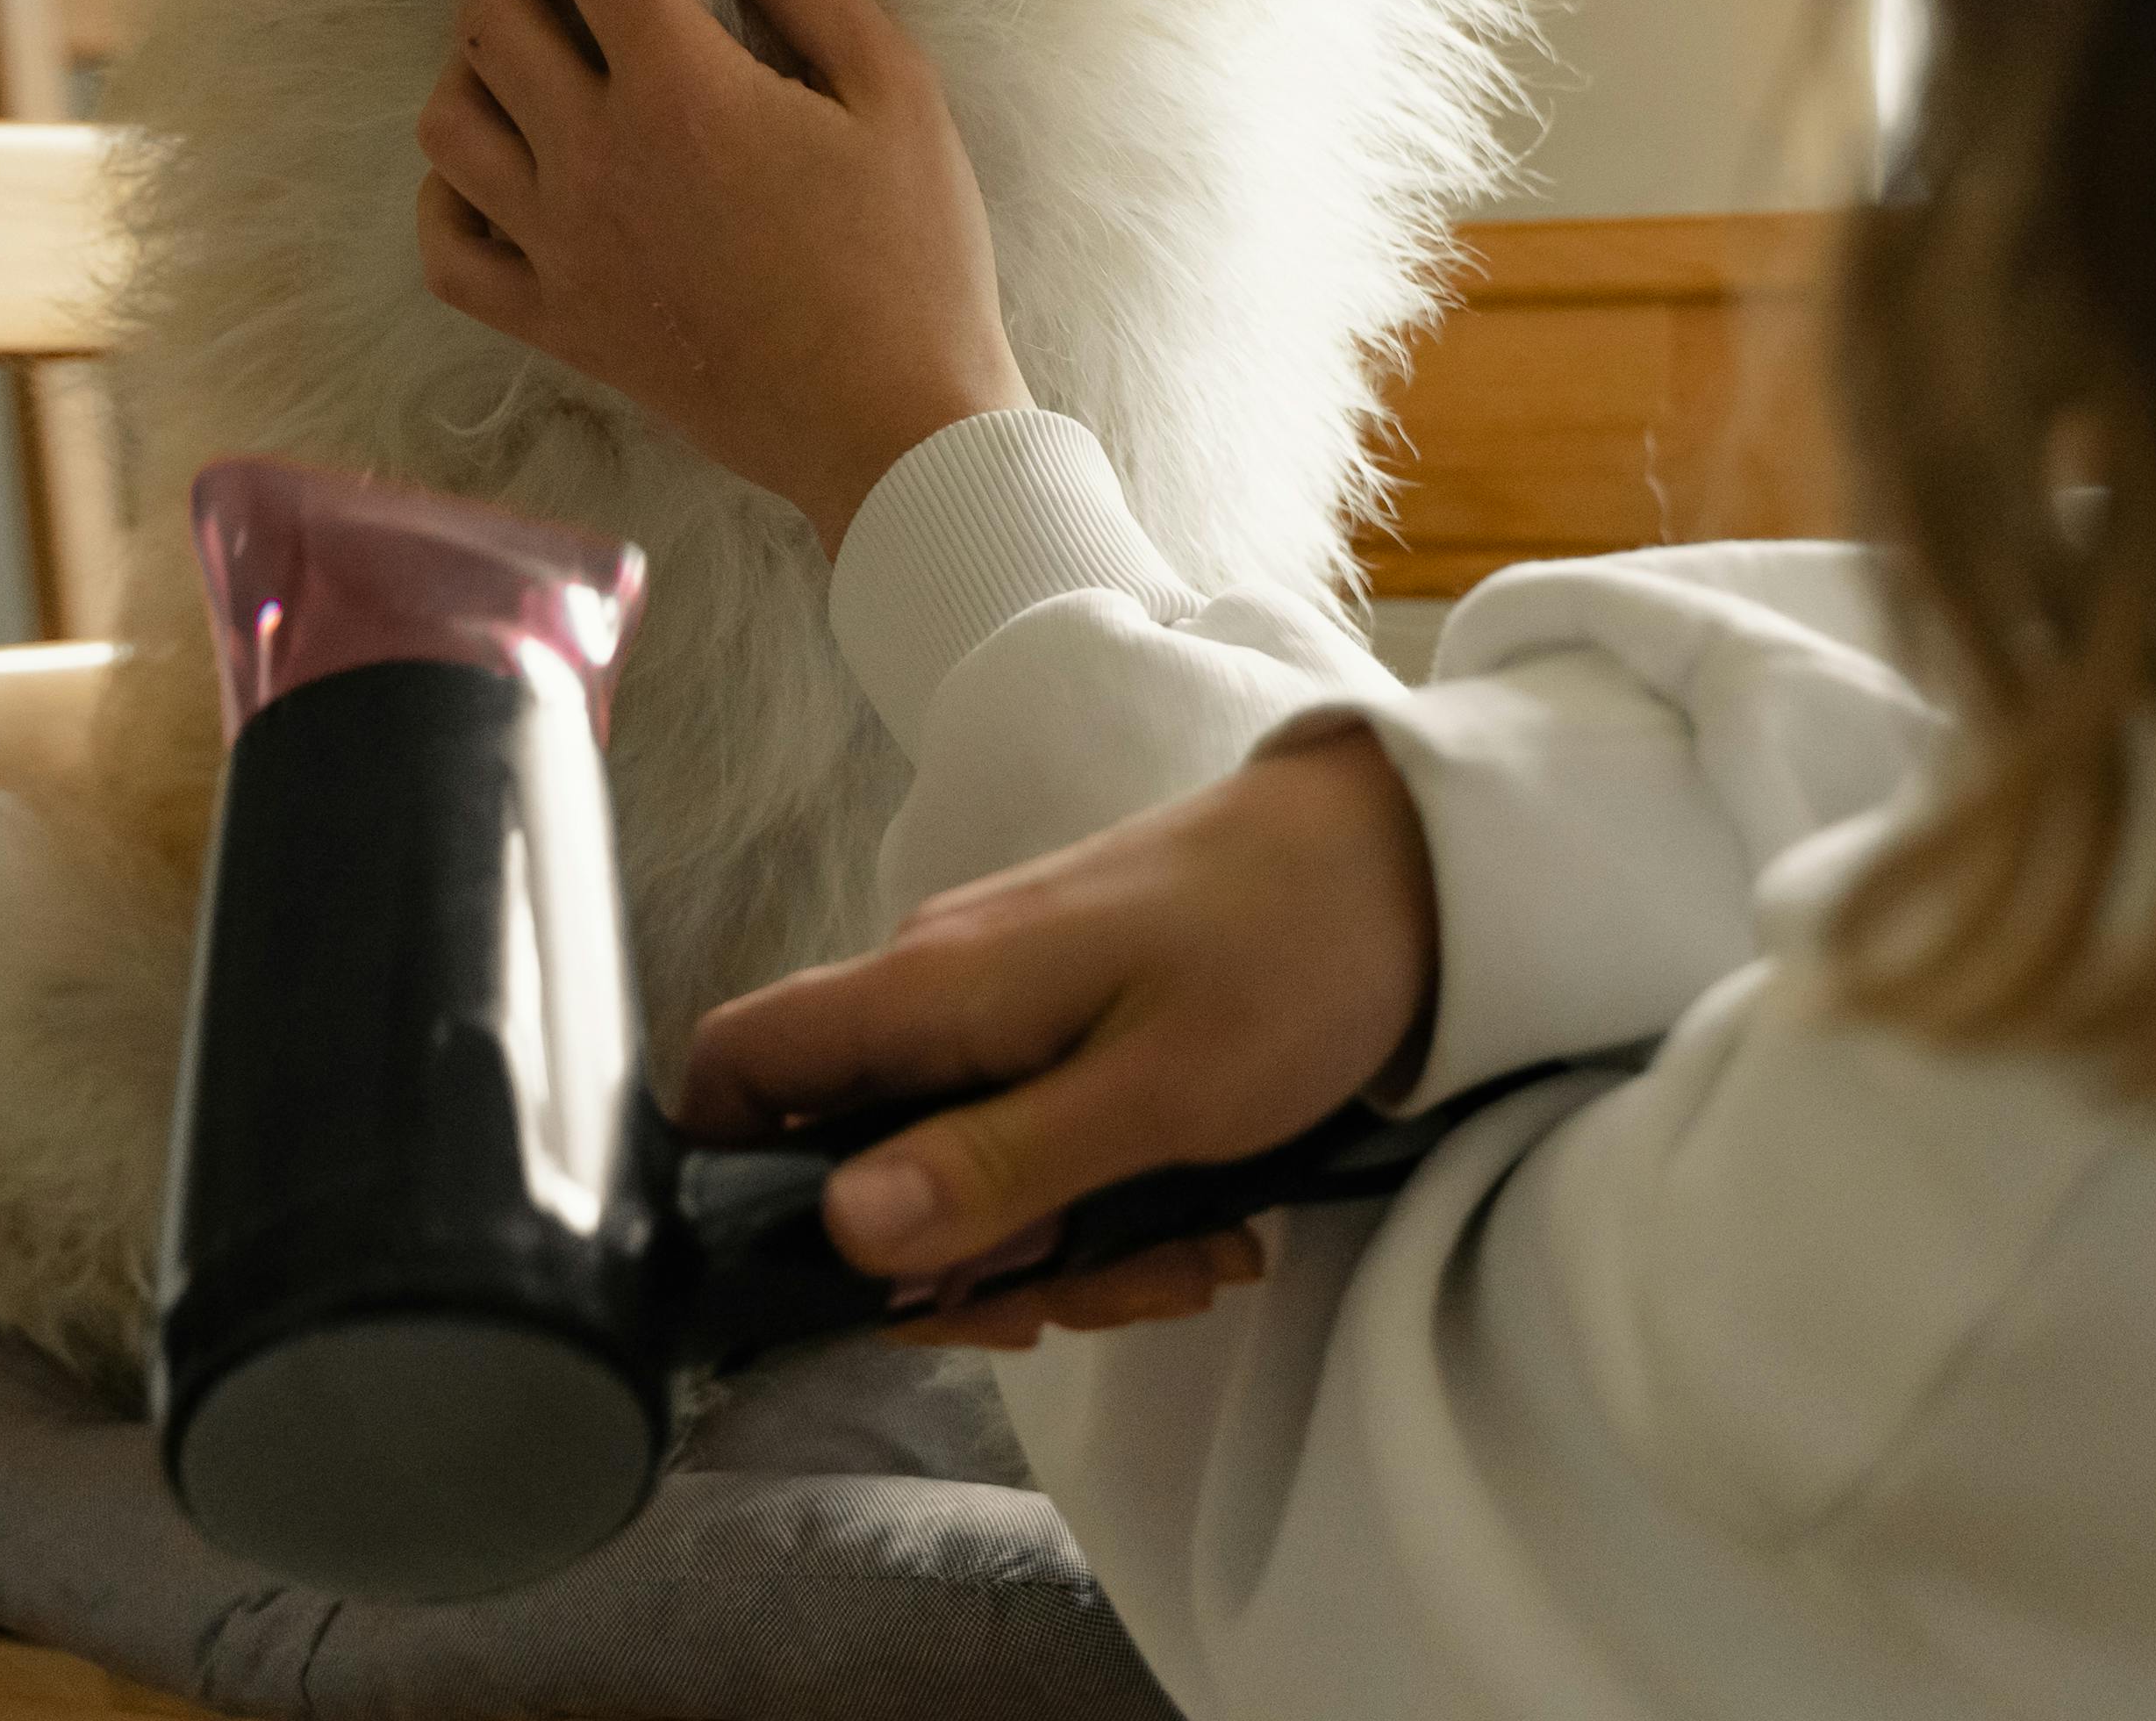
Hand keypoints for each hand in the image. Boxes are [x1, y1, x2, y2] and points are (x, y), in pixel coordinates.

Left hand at [413, 0, 1026, 546]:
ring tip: (534, 48)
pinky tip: (508, 167)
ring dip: (474, 61)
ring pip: (448, 123)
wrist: (894, 429)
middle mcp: (593, 163)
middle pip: (490, 17)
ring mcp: (561, 252)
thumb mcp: (894, 87)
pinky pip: (447, 248)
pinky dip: (453, 192)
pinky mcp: (558, 325)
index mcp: (679, 92)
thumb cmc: (913, 257)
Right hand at [678, 726, 1440, 1346]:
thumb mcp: (1156, 1094)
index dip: (739, 1182)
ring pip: (961, 1169)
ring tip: (1193, 1263)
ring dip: (1061, 1249)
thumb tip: (841, 1233)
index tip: (848, 1285)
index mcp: (929, 988)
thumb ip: (994, 1165)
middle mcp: (940, 990)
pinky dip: (1106, 1204)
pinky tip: (1208, 1229)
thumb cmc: (1290, 957)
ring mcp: (1006, 1005)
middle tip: (1087, 1299)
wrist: (1416, 857)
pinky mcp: (1073, 1022)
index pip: (742, 1065)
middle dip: (962, 1264)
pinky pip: (1038, 1140)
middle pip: (858, 1160)